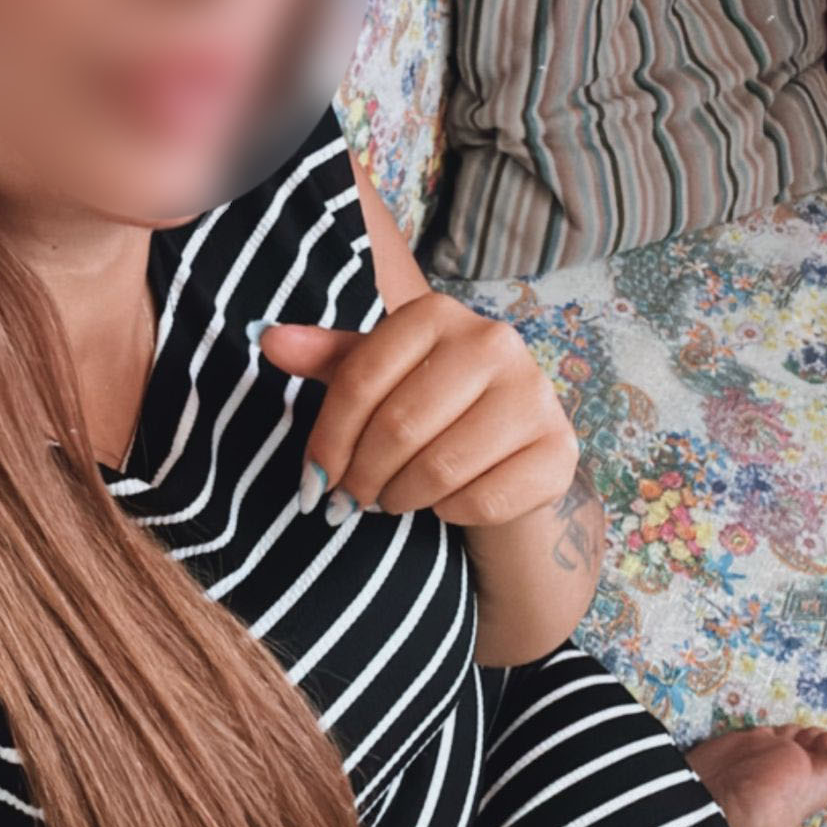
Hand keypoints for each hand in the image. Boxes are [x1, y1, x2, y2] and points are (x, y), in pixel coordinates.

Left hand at [250, 292, 580, 528]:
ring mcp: (534, 395)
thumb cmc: (427, 406)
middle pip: (399, 425)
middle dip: (363, 476)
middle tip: (352, 498)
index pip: (359, 379)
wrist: (506, 449)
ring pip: (441, 467)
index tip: (314, 477)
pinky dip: (449, 513)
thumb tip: (267, 340)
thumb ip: (327, 359)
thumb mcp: (374, 376)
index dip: (327, 438)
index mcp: (437, 313)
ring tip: (392, 499)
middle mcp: (494, 342)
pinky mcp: (558, 450)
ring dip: (401, 497)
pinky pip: (482, 499)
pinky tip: (442, 505)